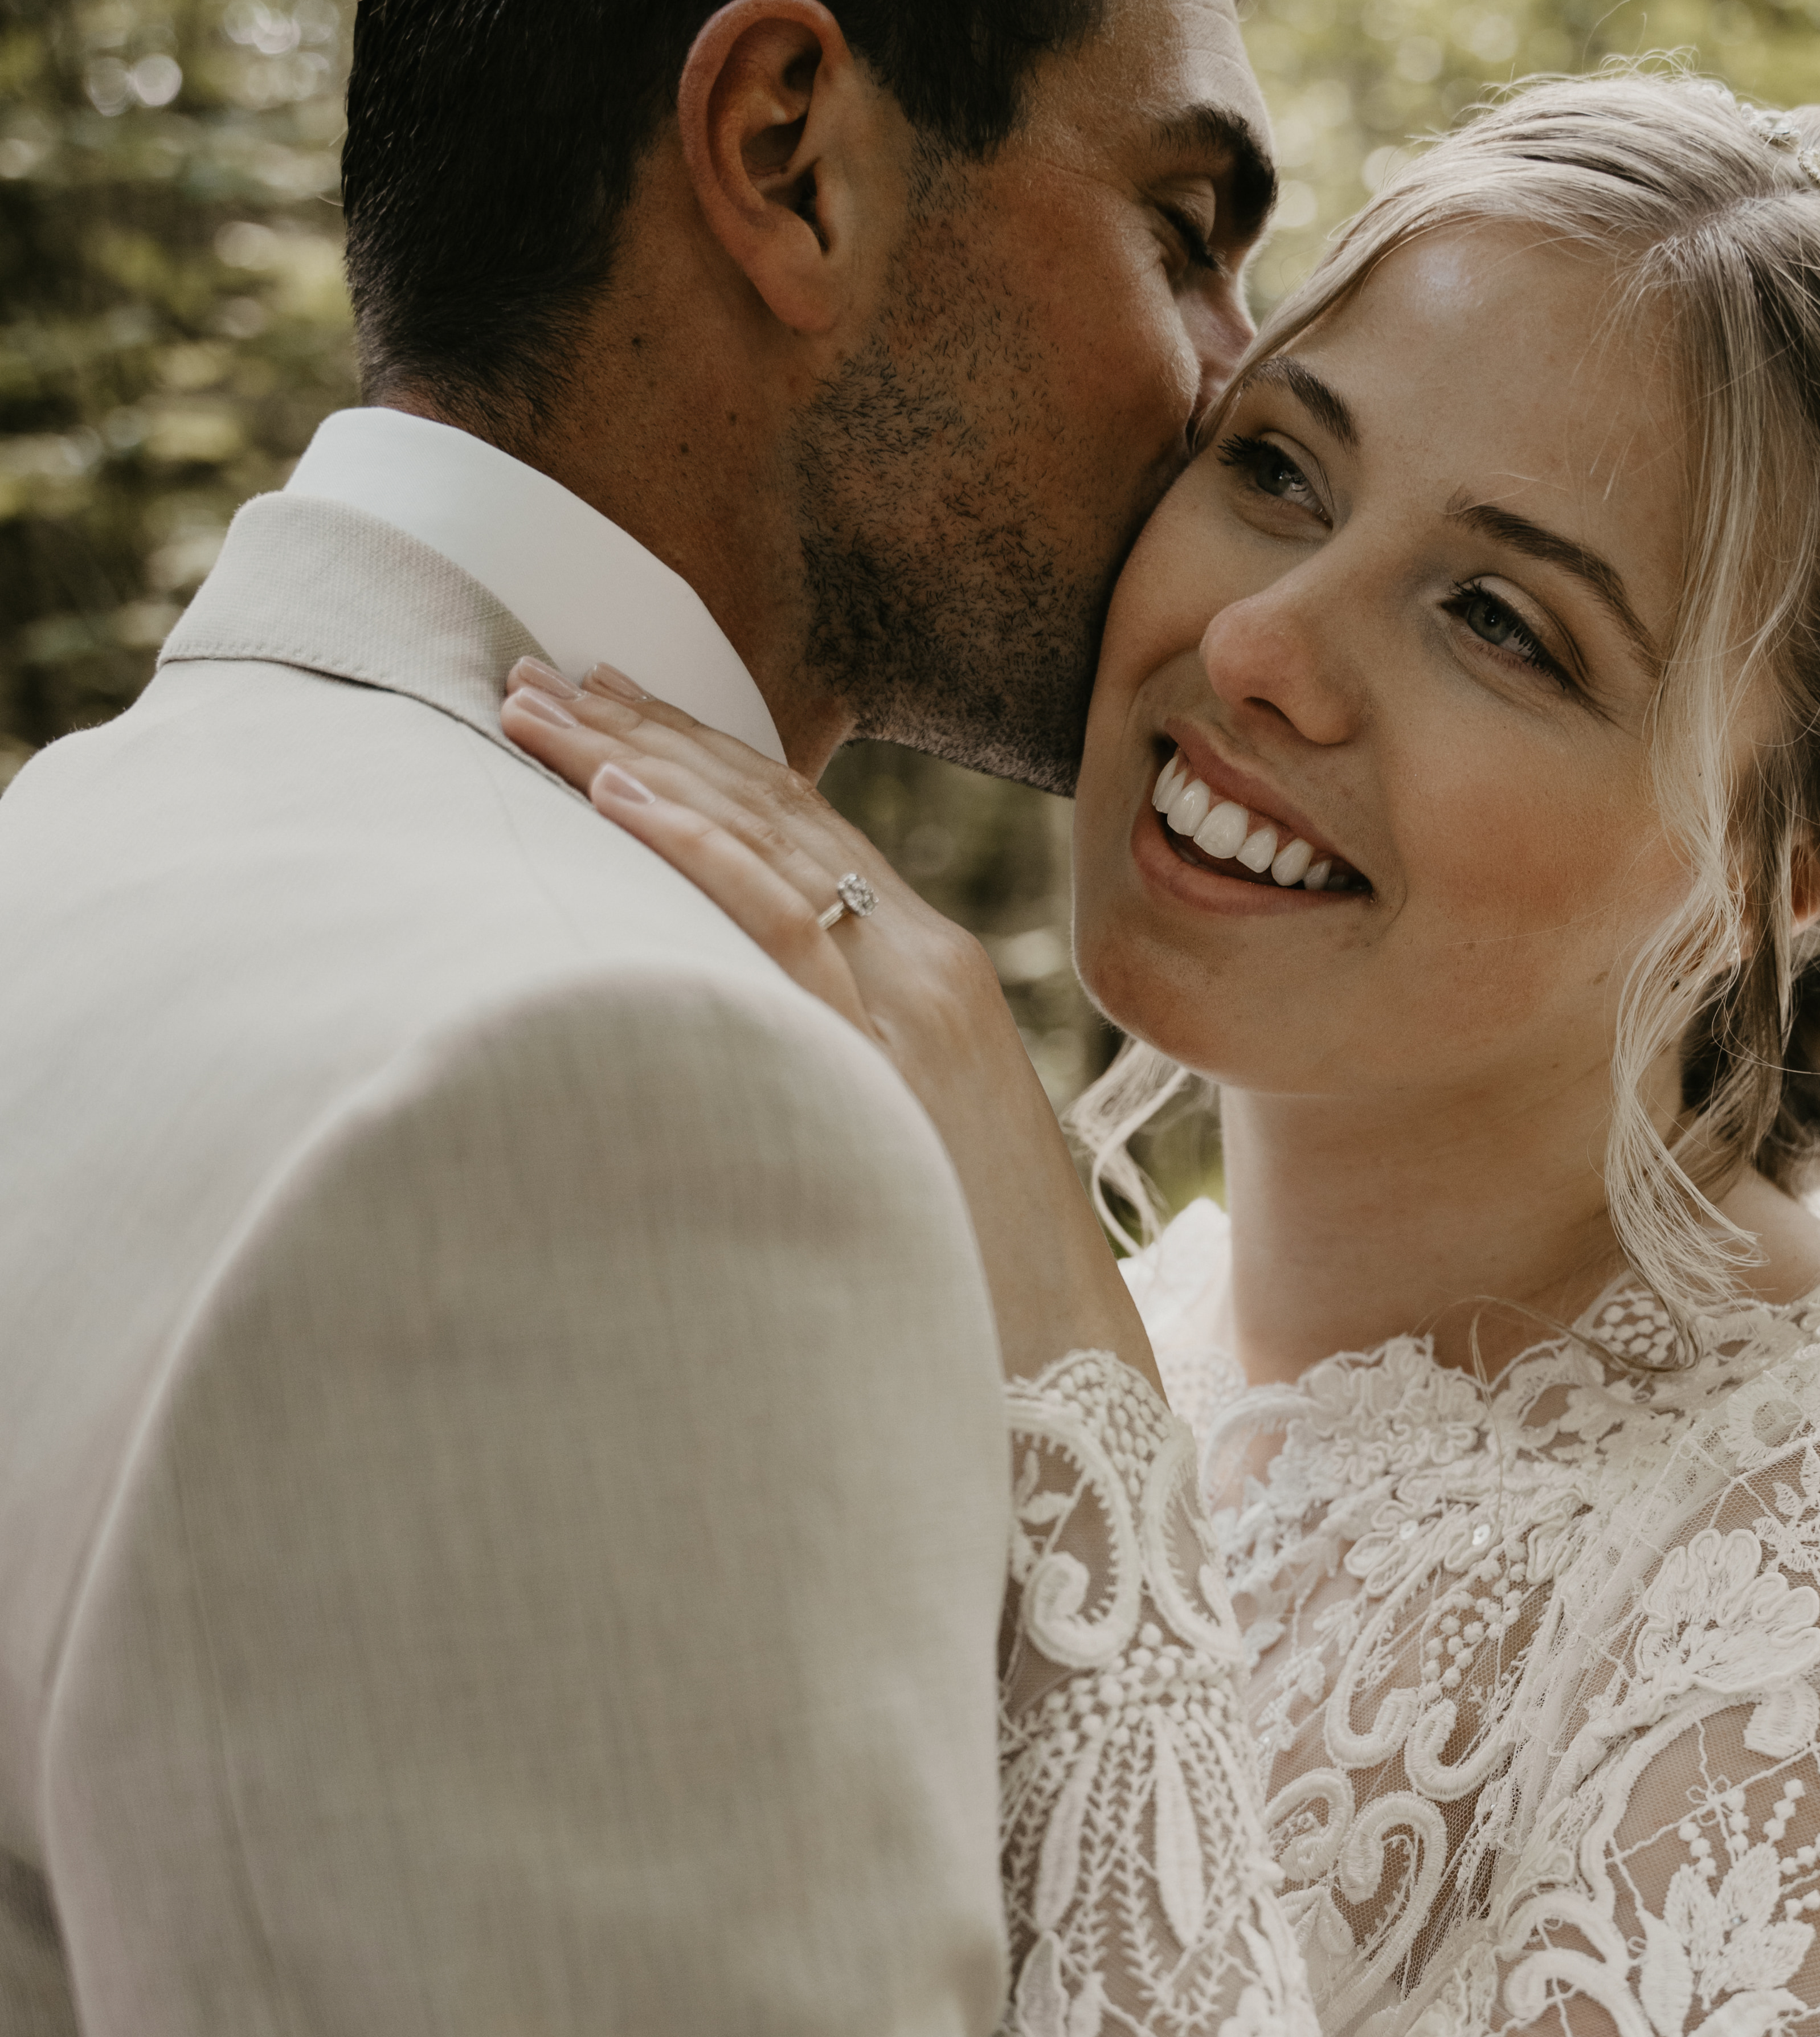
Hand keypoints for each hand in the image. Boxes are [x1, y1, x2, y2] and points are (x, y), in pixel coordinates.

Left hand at [500, 662, 1153, 1388]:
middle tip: (535, 675)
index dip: (699, 755)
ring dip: (638, 761)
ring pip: (760, 838)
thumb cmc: (971, 1274)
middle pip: (769, 808)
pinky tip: (615, 792)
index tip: (606, 708)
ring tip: (536, 707)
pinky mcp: (890, 1047)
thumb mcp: (895, 1138)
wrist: (1067, 1362)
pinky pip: (777, 915)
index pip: (799, 829)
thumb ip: (828, 1065)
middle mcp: (925, 961)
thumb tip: (716, 1050)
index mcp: (929, 975)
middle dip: (648, 729)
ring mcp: (914, 997)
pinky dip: (694, 845)